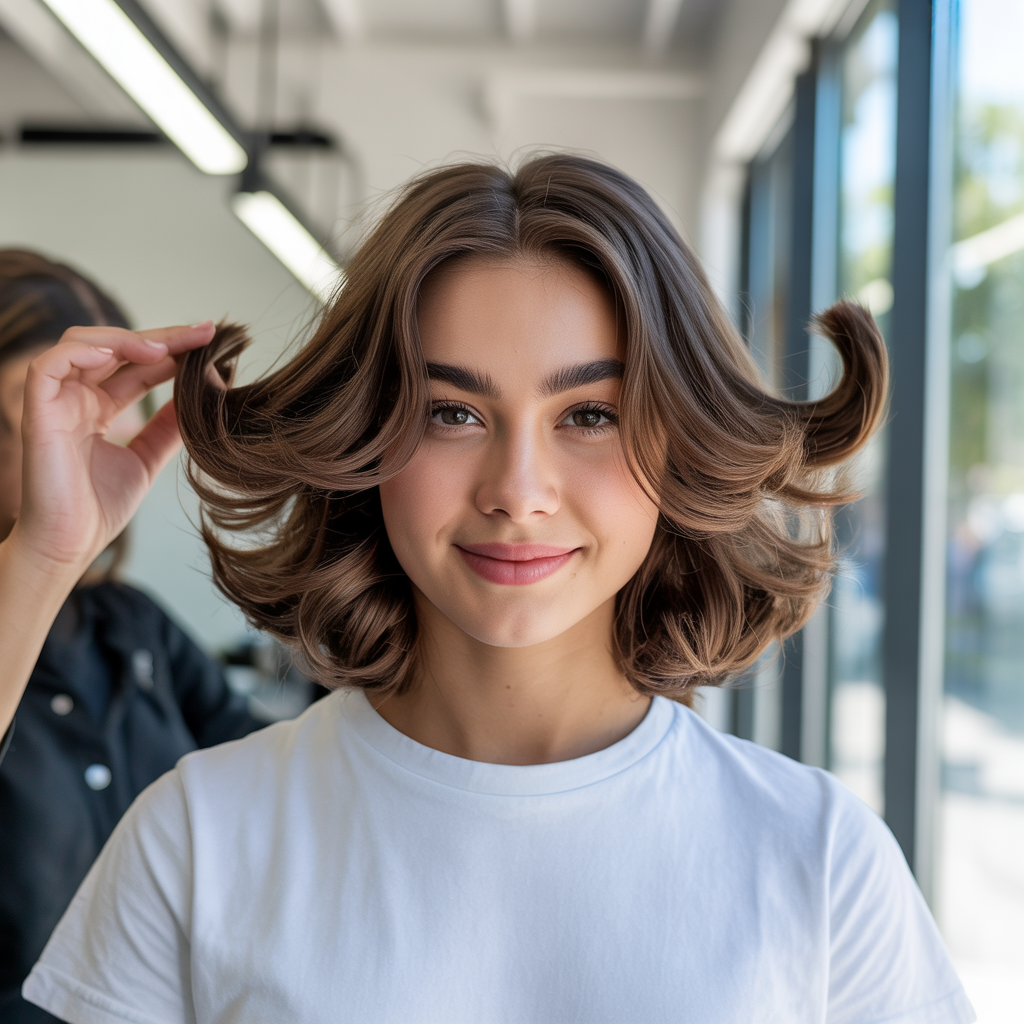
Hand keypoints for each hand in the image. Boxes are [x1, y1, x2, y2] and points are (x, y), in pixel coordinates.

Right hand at [11, 321, 215, 576]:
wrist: (68, 546)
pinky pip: (50, 365)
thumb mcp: (147, 458)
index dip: (171, 350)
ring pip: (83, 344)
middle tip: (205, 332)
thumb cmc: (98, 509)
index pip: (137, 365)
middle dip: (162, 337)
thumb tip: (202, 397)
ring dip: (127, 338)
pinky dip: (84, 352)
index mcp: (98, 407)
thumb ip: (169, 428)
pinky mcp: (37, 410)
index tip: (210, 343)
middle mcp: (76, 397)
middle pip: (117, 347)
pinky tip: (119, 354)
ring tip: (168, 347)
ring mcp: (55, 401)